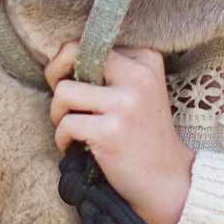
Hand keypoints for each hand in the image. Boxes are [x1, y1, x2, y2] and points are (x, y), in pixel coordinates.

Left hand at [47, 43, 195, 223]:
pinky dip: (62, 139)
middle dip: (54, 75)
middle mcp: (138, 76)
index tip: (75, 85)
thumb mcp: (138, 92)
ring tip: (72, 128)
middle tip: (63, 101)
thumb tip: (59, 60)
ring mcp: (125, 104)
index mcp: (146, 59)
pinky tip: (76, 147)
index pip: (89, 43)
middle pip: (71, 53)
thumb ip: (110, 72)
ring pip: (63, 91)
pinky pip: (66, 124)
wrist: (169, 180)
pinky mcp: (111, 132)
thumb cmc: (144, 135)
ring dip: (58, 114)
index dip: (70, 63)